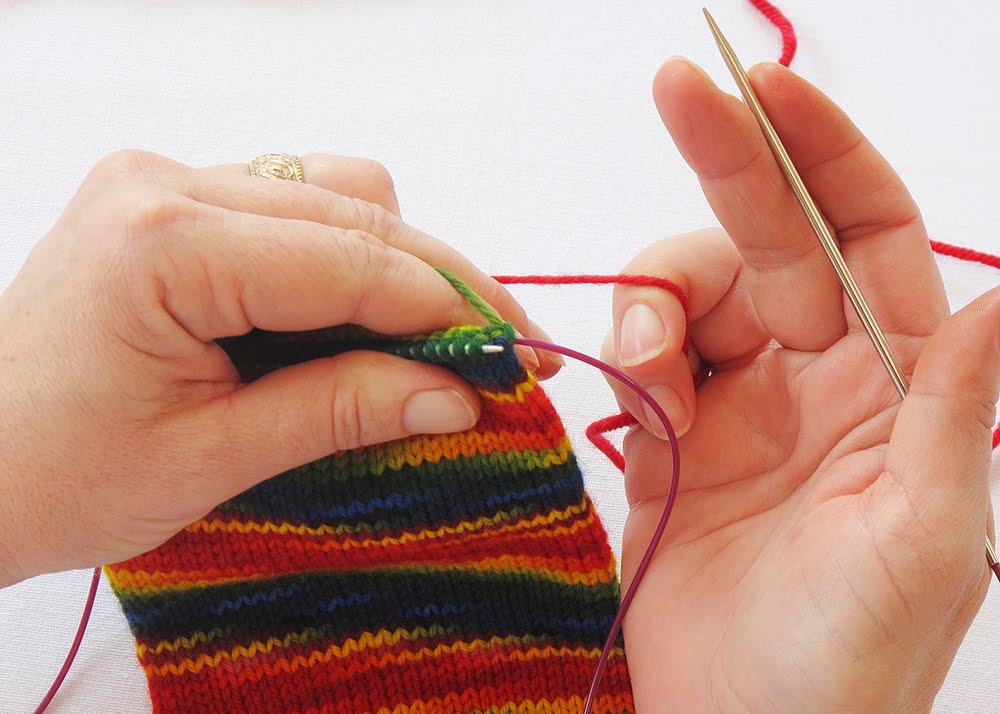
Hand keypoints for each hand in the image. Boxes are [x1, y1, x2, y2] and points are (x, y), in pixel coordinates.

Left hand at [0, 151, 557, 585]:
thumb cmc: (56, 477)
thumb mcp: (211, 458)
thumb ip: (341, 409)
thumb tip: (458, 397)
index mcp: (164, 241)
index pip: (352, 259)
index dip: (450, 309)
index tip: (519, 357)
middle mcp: (167, 181)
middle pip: (357, 210)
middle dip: (439, 286)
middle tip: (498, 356)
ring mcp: (166, 180)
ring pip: (335, 193)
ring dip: (396, 265)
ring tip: (429, 345)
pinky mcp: (171, 199)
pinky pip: (294, 205)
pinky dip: (346, 259)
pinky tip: (360, 318)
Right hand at [604, 59, 998, 711]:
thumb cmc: (847, 665)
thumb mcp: (925, 541)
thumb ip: (952, 411)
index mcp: (892, 389)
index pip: (864, 237)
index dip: (823, 155)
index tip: (767, 90)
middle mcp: (815, 381)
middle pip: (767, 240)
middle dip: (727, 159)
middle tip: (677, 88)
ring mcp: (736, 407)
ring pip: (689, 292)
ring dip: (659, 295)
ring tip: (646, 356)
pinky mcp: (668, 439)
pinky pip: (641, 357)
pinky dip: (628, 352)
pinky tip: (635, 388)